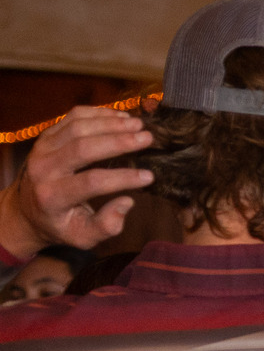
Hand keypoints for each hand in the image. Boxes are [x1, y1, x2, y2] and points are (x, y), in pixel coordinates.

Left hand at [2, 106, 154, 257]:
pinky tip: (121, 117)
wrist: (26, 208)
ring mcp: (42, 148)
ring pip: (77, 127)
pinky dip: (99, 113)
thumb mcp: (82, 237)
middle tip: (148, 138)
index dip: (123, 178)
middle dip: (119, 141)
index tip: (149, 177)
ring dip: (111, 123)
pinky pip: (72, 117)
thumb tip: (127, 202)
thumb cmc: (61, 224)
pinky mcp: (46, 135)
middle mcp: (43, 169)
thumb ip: (106, 226)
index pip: (91, 182)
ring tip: (138, 124)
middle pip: (83, 148)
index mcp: (52, 197)